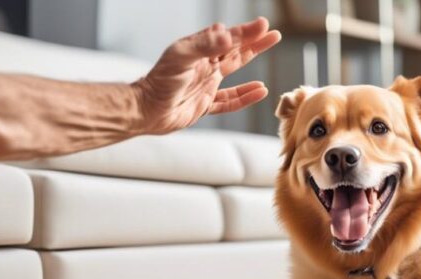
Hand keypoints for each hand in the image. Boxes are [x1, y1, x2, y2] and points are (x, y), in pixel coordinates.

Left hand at [133, 17, 280, 133]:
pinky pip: (230, 100)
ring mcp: (206, 84)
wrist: (147, 110)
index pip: (228, 38)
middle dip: (254, 41)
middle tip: (273, 34)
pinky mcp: (206, 104)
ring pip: (235, 71)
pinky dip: (246, 96)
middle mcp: (204, 65)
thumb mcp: (181, 57)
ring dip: (252, 62)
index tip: (263, 25)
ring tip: (267, 58)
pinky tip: (260, 91)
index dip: (247, 32)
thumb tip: (228, 35)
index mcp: (199, 51)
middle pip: (235, 50)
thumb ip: (205, 45)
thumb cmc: (160, 82)